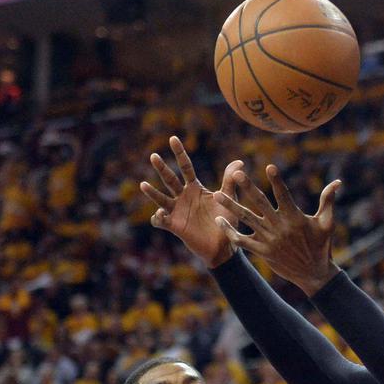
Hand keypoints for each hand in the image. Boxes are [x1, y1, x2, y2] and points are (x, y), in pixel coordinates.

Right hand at [140, 136, 242, 266]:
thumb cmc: (225, 220)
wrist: (224, 246)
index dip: (179, 153)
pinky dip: (158, 217)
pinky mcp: (175, 226)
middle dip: (162, 168)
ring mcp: (177, 211)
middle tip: (154, 156)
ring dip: (152, 193)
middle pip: (170, 179)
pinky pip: (161, 220)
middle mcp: (183, 197)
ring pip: (161, 198)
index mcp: (195, 188)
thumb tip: (239, 161)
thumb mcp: (229, 198)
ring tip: (144, 184)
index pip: (185, 167)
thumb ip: (230, 180)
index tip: (172, 138)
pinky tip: (159, 214)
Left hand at [214, 165, 341, 295]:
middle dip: (247, 187)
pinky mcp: (261, 251)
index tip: (269, 166)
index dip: (277, 181)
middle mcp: (279, 226)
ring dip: (231, 206)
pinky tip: (218, 220)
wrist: (313, 274)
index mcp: (294, 217)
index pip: (284, 195)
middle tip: (235, 174)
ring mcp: (268, 239)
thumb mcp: (327, 223)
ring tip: (217, 194)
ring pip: (246, 219)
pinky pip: (241, 240)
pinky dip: (230, 231)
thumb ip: (328, 201)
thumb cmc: (321, 246)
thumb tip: (338, 182)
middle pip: (260, 203)